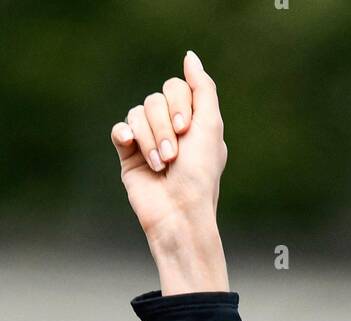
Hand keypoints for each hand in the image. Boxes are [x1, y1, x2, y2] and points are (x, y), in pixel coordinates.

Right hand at [111, 51, 228, 292]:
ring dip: (150, 139)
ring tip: (161, 165)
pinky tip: (131, 146)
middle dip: (164, 126)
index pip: (176, 87)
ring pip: (137, 114)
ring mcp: (149, 141)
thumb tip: (190, 57)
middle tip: (174, 155)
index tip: (186, 130)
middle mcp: (171, 128)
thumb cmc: (199, 176)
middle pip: (155, 99)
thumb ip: (202, 88)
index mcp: (193, 121)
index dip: (178, 104)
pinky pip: (120, 129)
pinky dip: (126, 135)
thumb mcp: (211, 126)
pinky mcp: (129, 154)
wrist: (178, 213)